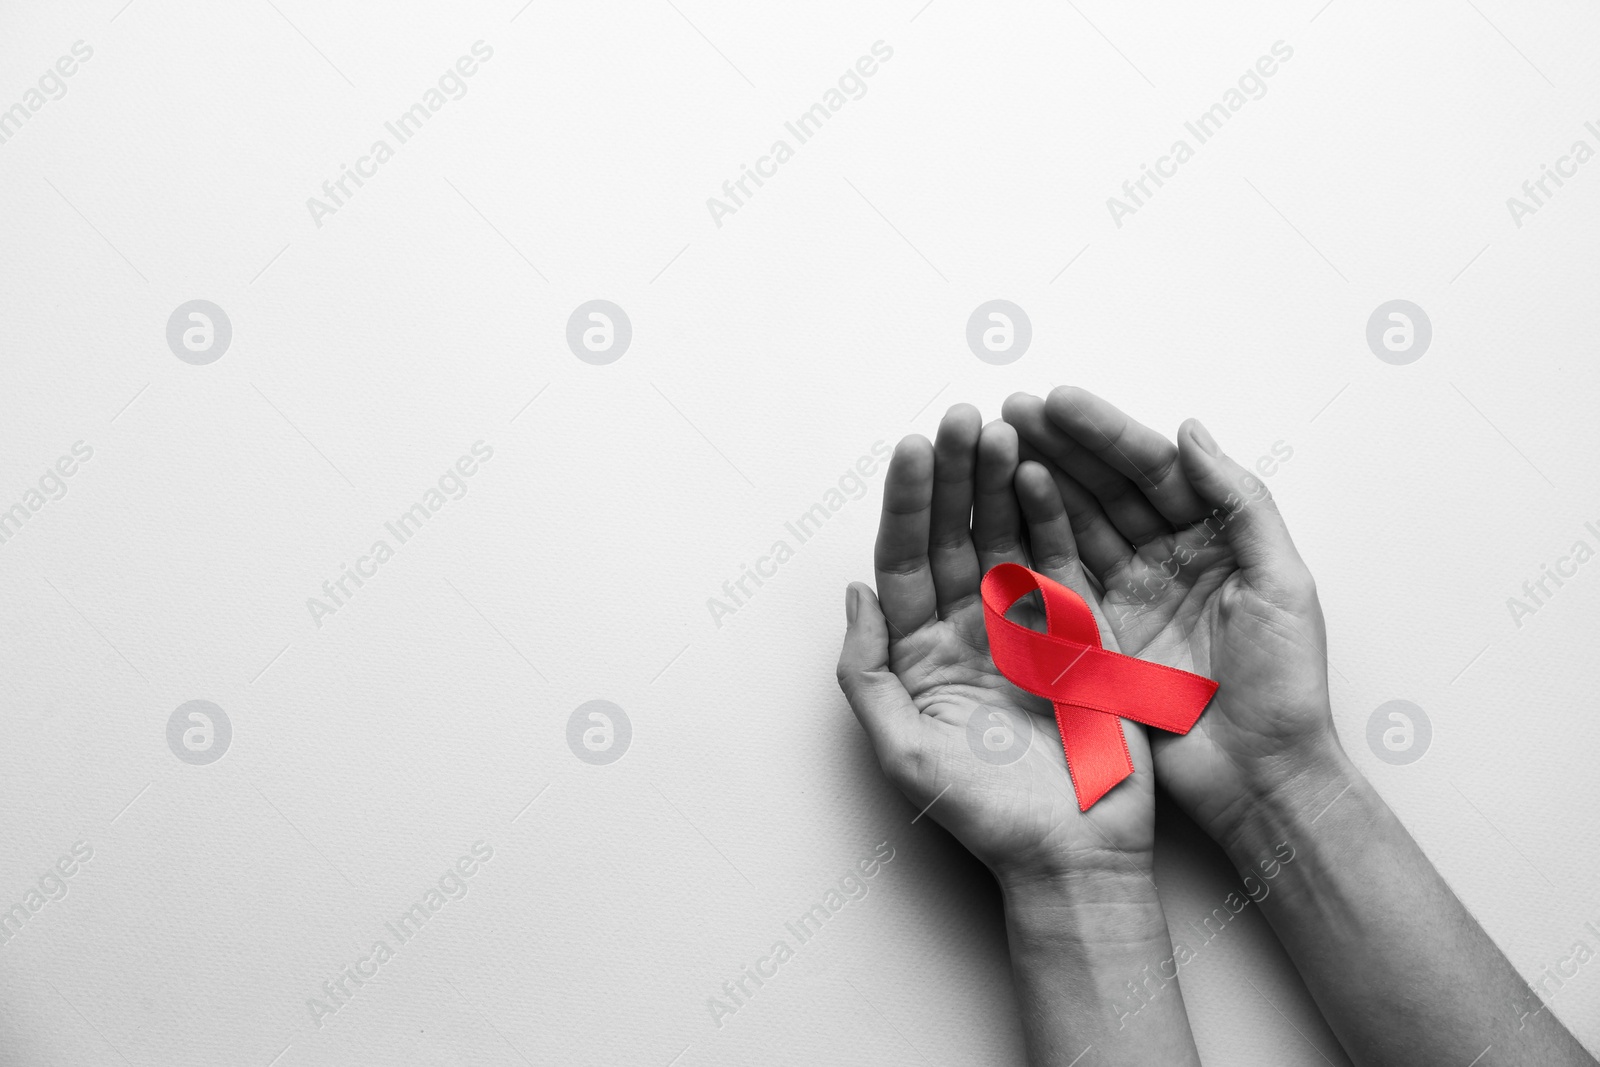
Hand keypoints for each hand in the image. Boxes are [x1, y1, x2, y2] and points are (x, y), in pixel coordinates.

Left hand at [837, 405, 1157, 885]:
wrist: (1070, 852)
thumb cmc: (984, 813)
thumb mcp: (901, 751)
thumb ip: (865, 672)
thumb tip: (853, 592)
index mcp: (921, 648)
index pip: (905, 559)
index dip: (906, 503)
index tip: (912, 450)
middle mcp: (969, 625)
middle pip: (954, 532)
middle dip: (954, 473)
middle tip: (959, 417)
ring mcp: (1026, 622)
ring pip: (1005, 534)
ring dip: (1000, 481)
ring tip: (998, 429)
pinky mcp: (1078, 626)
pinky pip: (1061, 558)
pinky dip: (1051, 516)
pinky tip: (1038, 473)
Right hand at [1001, 387, 1343, 844]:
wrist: (1258, 775)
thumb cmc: (1284, 686)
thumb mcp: (1280, 583)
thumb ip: (1241, 503)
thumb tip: (1191, 432)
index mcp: (1216, 537)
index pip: (1154, 469)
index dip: (1107, 433)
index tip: (1061, 401)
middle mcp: (1168, 558)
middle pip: (1108, 486)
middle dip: (1062, 444)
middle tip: (1013, 409)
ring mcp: (1130, 594)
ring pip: (1078, 522)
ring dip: (1039, 480)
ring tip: (996, 442)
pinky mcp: (1098, 634)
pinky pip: (1060, 575)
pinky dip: (1032, 539)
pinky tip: (1004, 505)